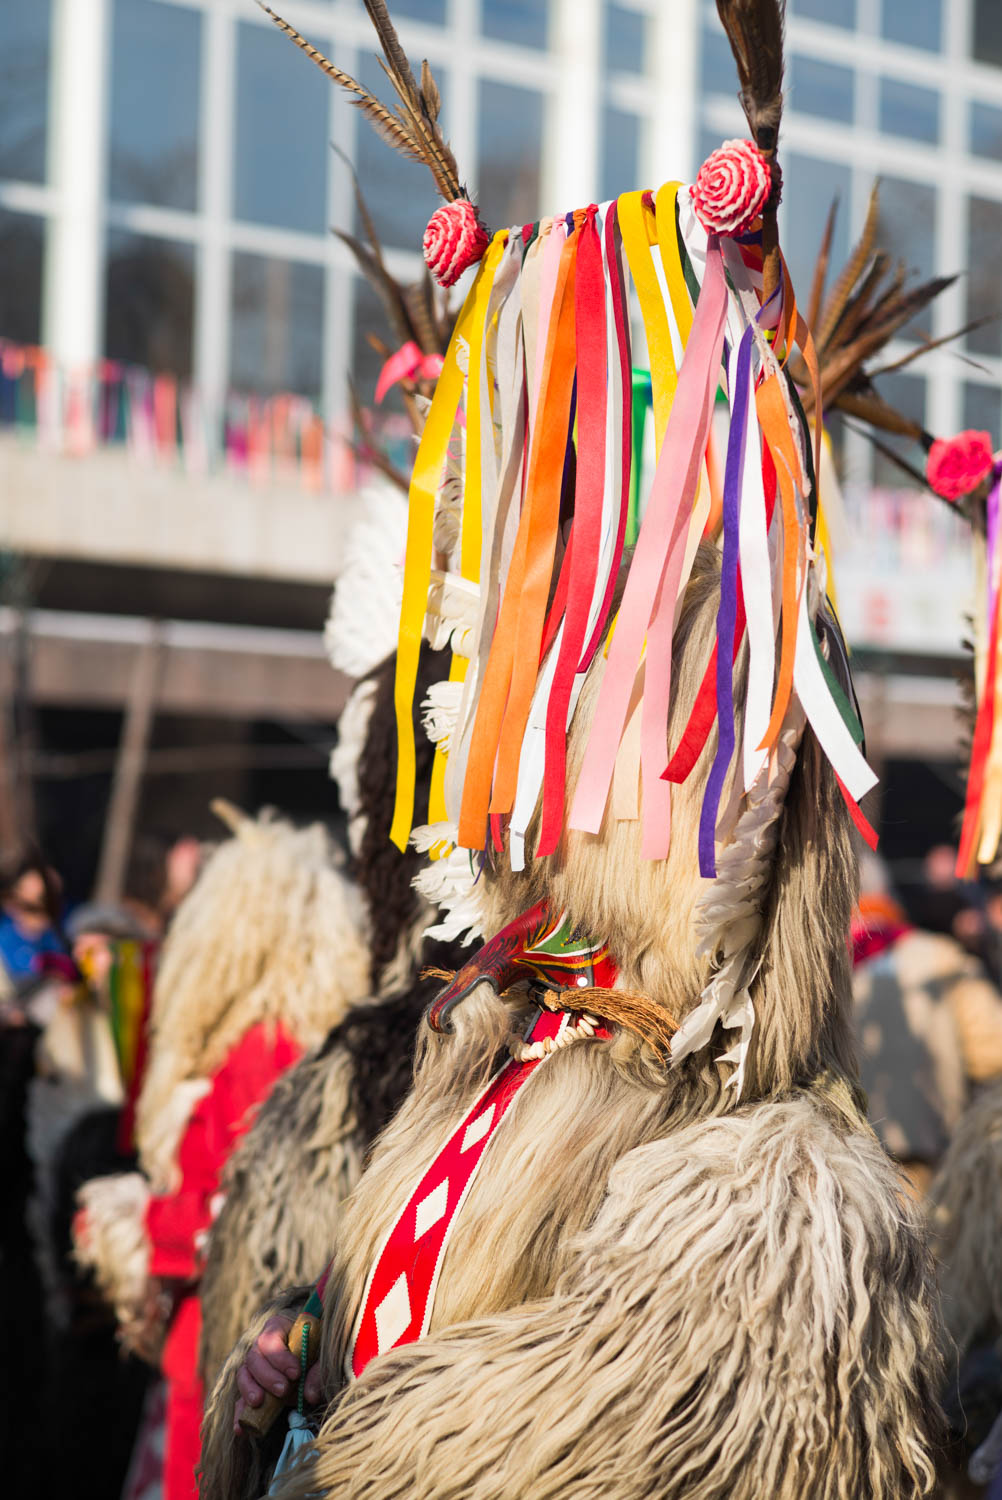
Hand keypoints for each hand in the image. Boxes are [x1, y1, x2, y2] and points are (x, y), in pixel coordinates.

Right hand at [233, 1315, 322, 1431]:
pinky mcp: (253, 1388)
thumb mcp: (322, 1353)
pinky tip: (240, 1428)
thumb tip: (310, 1395)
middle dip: (267, 1376)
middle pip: (254, 1357)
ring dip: (249, 1390)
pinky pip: (241, 1400)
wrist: (313, 1354)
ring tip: (258, 1403)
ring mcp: (255, 1368)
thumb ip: (318, 1371)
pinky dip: (240, 1414)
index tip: (296, 1372)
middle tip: (283, 1390)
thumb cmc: (318, 1346)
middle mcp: (261, 1346)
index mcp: (278, 1328)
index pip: (271, 1338)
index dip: (280, 1356)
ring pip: (244, 1375)